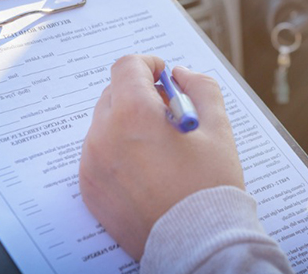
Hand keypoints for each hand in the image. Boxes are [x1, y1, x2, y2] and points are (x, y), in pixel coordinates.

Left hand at [78, 55, 243, 259]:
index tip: (163, 75)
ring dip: (128, 121)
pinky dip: (118, 149)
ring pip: (105, 123)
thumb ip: (201, 88)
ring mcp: (92, 163)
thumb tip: (180, 75)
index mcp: (133, 113)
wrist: (196, 244)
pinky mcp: (90, 187)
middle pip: (114, 92)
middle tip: (168, 113)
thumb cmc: (209, 186)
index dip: (148, 64)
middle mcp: (104, 135)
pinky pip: (99, 152)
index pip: (127, 66)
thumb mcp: (218, 127)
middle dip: (140, 93)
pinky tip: (146, 167)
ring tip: (159, 145)